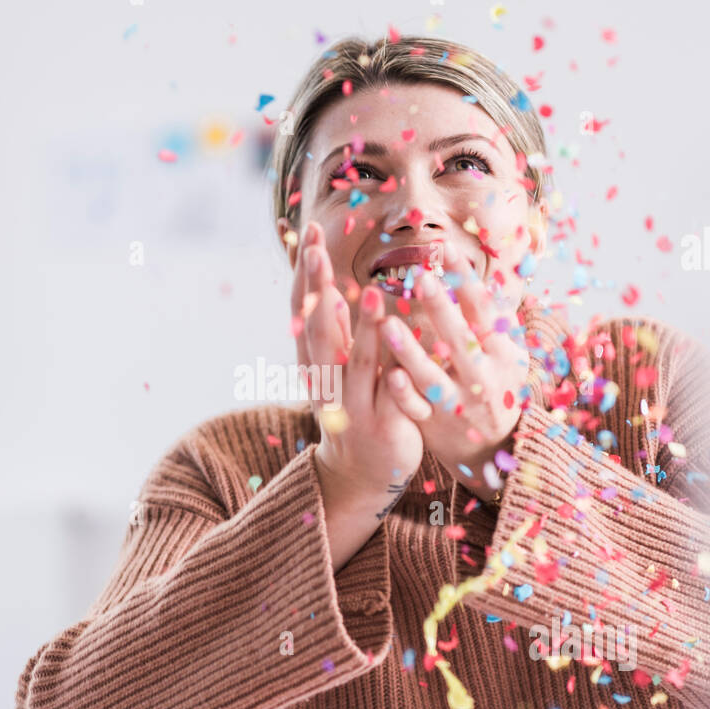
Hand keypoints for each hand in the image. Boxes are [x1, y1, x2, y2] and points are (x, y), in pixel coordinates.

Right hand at [291, 221, 424, 499]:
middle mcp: (325, 381)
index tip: (308, 234)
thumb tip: (326, 290)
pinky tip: (406, 360)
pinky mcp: (381, 427)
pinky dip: (395, 380)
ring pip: (355, 363)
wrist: (360, 474)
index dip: (305, 273)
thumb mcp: (336, 368)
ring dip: (360, 330)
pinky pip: (391, 399)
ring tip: (368, 294)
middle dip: (317, 289)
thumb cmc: (354, 408)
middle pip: (317, 330)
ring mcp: (351, 406)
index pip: (302, 309)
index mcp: (313, 362)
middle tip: (317, 250)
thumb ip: (334, 333)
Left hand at [378, 263, 530, 501]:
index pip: (483, 310)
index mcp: (501, 352)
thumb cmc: (497, 385)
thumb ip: (494, 317)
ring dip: (409, 351)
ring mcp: (456, 401)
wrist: (492, 446)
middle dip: (441, 308)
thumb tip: (482, 272)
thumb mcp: (509, 352)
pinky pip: (417, 408)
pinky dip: (404, 394)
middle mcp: (480, 376)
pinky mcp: (434, 421)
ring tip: (387, 324)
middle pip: (459, 339)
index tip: (445, 249)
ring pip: (431, 376)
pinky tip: (389, 375)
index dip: (465, 279)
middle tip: (422, 276)